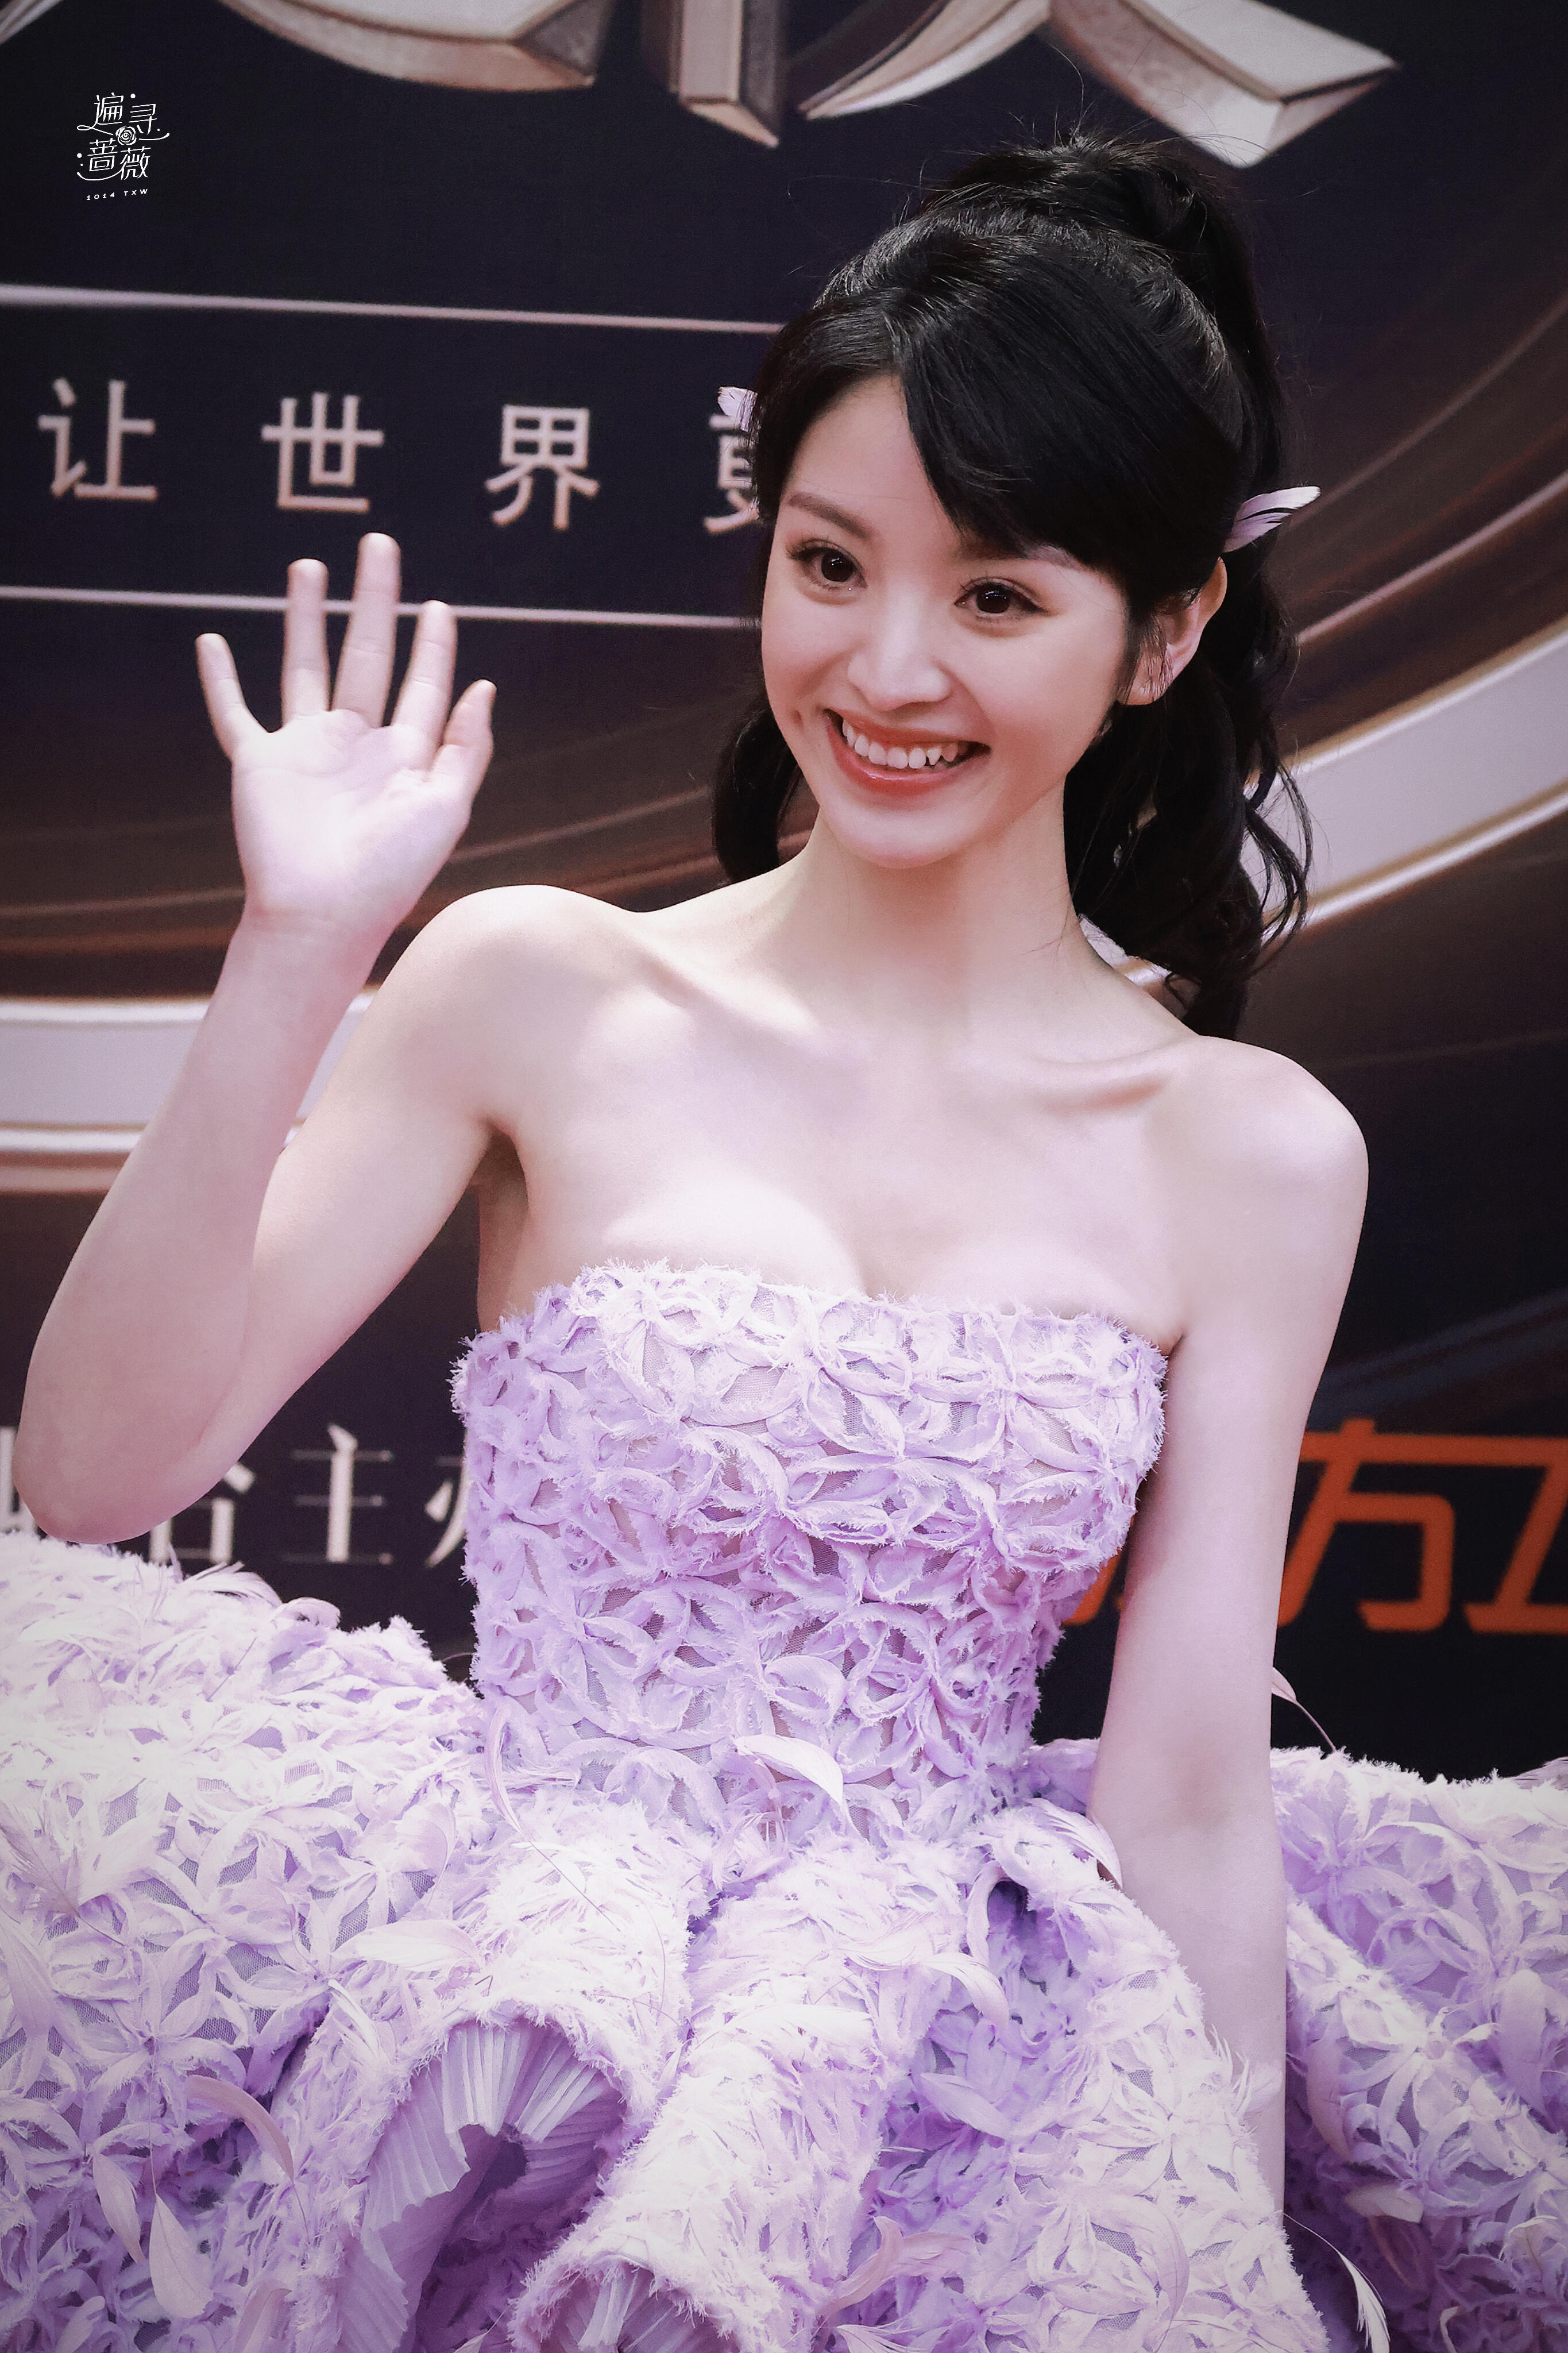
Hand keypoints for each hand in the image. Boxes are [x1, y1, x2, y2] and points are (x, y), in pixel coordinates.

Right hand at [196, 535, 492, 951]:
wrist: (324, 914)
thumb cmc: (391, 871)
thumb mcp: (446, 808)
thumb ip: (465, 748)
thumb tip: (484, 687)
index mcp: (403, 755)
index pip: (423, 685)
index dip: (433, 645)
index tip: (438, 605)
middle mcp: (355, 744)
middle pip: (366, 655)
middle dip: (373, 601)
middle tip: (379, 545)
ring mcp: (305, 749)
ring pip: (305, 665)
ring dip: (304, 617)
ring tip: (309, 566)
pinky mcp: (260, 762)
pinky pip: (234, 712)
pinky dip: (220, 680)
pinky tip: (210, 642)